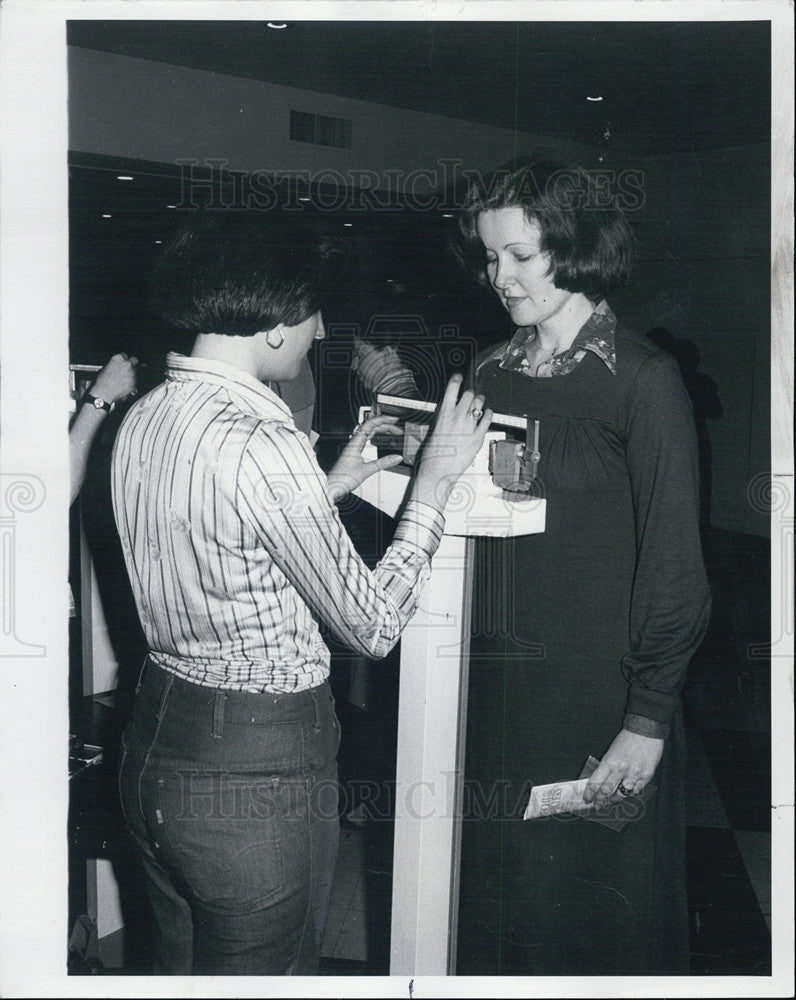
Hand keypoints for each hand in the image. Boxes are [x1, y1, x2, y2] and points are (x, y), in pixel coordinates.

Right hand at [91, 353, 139, 404]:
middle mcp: (127, 364)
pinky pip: (137, 380)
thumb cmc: (102, 381)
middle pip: (134, 360)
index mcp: (118, 358)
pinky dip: (134, 381)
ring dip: (134, 373)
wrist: (104, 393)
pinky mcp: (135, 382)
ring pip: (138, 370)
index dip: (124, 360)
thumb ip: (115, 365)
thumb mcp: (105, 368)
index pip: (125, 355)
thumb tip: (119, 366)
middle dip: (132, 364)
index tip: (123, 363)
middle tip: (128, 369)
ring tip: (127, 378)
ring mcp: (132, 373)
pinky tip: (128, 384)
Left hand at [326, 415, 402, 502]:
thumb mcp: (366, 471)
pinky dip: (375, 438)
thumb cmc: (343, 479)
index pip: (370, 424)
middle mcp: (354, 443)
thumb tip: (396, 458)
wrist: (333, 487)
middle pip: (371, 428)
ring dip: (381, 431)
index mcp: (355, 443)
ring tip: (392, 432)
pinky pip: (366, 440)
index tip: (393, 420)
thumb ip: (383, 463)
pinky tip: (380, 440)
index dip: (383, 420)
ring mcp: (353, 447)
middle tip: (397, 429)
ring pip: (369, 433)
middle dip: (385, 426)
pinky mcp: (354, 453)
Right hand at [412, 374, 491, 510]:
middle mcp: (457, 417)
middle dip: (470, 393)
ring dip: (479, 401)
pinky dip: (488, 413)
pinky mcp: (478, 437)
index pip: (452, 388)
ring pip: (479, 404)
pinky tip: (487, 413)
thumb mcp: (432, 430)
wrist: (438, 471)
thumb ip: (442, 418)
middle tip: (471, 395)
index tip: (459, 377)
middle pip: (469, 395)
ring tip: (479, 402)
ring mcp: (469, 426)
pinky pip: (487, 419)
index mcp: (443, 414)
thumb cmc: (432, 455)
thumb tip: (449, 412)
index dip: (457, 379)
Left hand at [583, 728, 663, 807]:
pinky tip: (626, 793)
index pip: (596, 783)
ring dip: (614, 800)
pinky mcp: (646, 776)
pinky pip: (636, 791)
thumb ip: (606, 766)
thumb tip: (600, 781)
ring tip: (610, 802)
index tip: (587, 799)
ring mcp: (634, 774)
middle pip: (607, 791)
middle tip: (597, 805)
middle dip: (600, 801)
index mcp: (609, 762)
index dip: (590, 793)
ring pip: (622, 794)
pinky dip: (630, 793)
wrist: (645, 730)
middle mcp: (621, 770)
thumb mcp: (611, 751)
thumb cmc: (627, 739)